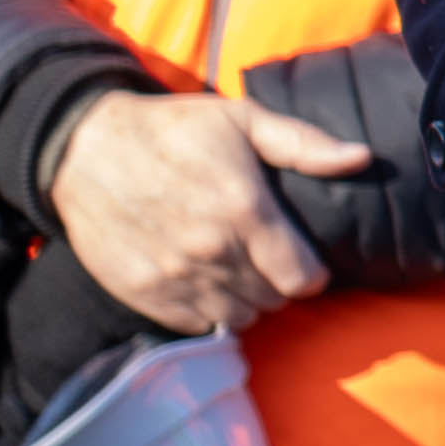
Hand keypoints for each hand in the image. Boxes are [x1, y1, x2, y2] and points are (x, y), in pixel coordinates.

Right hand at [44, 87, 361, 338]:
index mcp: (244, 209)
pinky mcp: (143, 293)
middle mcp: (213, 251)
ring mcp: (176, 277)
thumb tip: (361, 158)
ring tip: (235, 270)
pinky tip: (202, 281)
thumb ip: (304, 145)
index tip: (302, 260)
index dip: (311, 273)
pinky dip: (206, 310)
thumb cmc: (171, 129)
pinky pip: (196, 325)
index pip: (302, 278)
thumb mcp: (242, 120)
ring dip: (244, 300)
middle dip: (277, 283)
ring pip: (237, 317)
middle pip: (272, 300)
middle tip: (264, 259)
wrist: (83, 148)